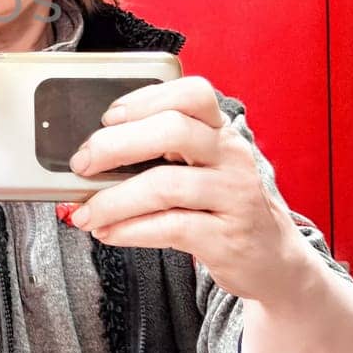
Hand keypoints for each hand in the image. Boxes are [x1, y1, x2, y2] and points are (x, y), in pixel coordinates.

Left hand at [65, 76, 312, 303]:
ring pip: (166, 185)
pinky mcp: (227, 238)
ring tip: (85, 212)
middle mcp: (232, 156)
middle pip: (173, 131)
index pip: (192, 93)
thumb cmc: (218, 206)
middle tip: (82, 163)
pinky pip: (171, 227)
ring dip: (114, 199)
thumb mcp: (198, 169)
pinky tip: (108, 232)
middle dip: (116, 145)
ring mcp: (234, 196)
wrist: (270, 259)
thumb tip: (88, 157)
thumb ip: (156, 154)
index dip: (146, 98)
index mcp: (220, 130)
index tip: (108, 116)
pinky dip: (130, 230)